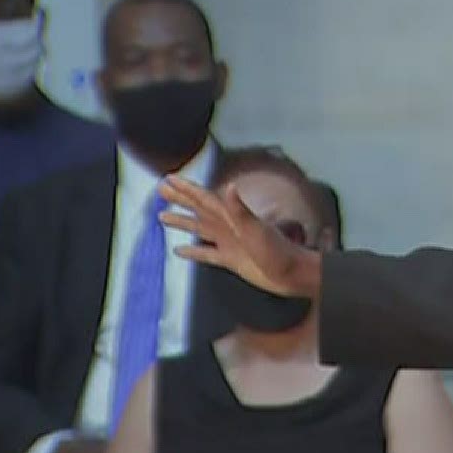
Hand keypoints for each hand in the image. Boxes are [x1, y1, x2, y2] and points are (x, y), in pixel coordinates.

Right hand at [156, 176, 319, 298]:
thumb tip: (229, 186)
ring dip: (182, 222)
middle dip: (180, 199)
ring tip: (162, 217)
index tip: (168, 178)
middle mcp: (228, 227)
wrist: (292, 274)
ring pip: (199, 229)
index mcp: (232, 216)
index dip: (186, 188)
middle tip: (160, 190)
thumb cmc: (278, 251)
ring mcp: (229, 243)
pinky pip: (206, 254)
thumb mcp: (256, 228)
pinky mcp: (230, 260)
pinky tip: (179, 250)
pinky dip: (193, 251)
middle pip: (199, 209)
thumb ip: (240, 209)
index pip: (204, 198)